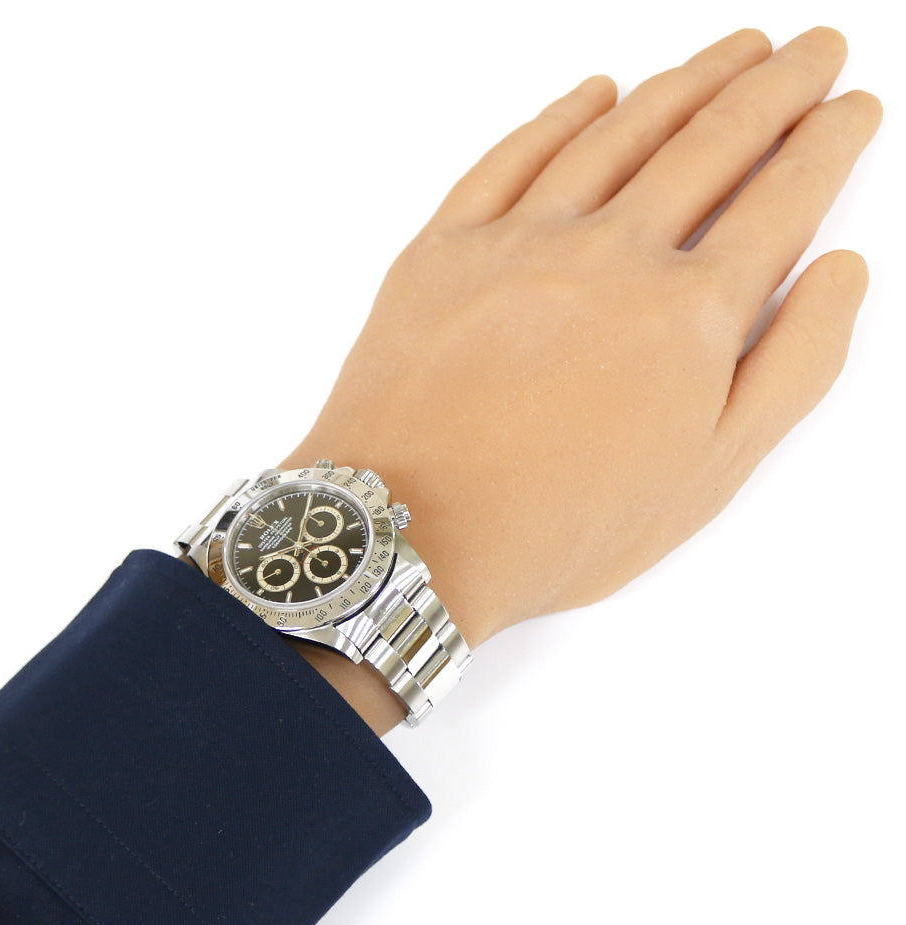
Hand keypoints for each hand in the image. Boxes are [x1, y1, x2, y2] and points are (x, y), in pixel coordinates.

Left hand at [282, 27, 879, 727]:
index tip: (853, 106)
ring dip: (685, 82)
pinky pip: (512, 157)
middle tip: (813, 48)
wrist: (414, 532)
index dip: (827, 145)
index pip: (780, 201)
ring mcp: (521, 242)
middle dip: (773, 89)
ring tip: (733, 50)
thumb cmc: (563, 524)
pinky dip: (561, 115)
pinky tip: (597, 90)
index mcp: (688, 315)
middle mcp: (610, 255)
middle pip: (711, 144)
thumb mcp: (709, 474)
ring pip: (620, 135)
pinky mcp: (444, 247)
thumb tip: (839, 270)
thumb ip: (791, 367)